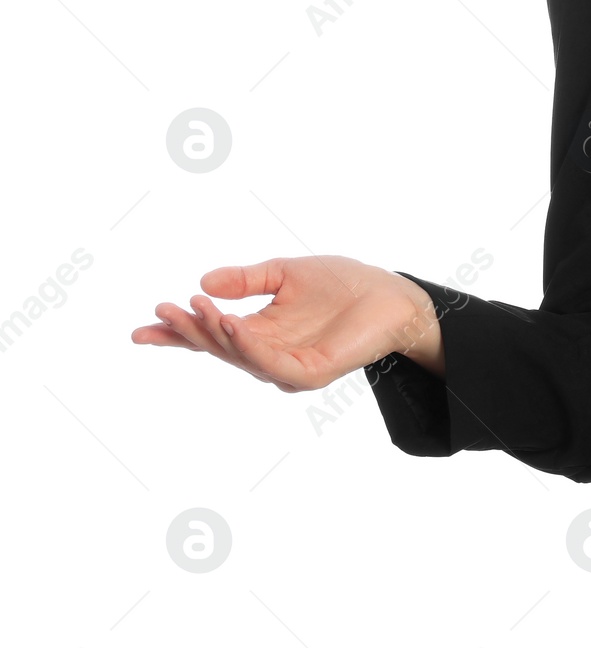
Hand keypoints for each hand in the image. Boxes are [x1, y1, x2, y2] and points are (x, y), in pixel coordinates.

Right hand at [130, 255, 432, 391]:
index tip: (141, 329)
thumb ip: (247, 279)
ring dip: (214, 334)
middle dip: (189, 330)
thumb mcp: (286, 273)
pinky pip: (271, 363)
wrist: (391, 295)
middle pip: (218, 347)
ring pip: (240, 355)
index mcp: (260, 332)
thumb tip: (204, 282)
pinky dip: (248, 347)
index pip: (211, 336)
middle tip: (163, 310)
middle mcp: (269, 354)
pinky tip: (231, 325)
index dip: (178, 334)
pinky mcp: (309, 374)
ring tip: (194, 308)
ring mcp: (287, 368)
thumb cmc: (343, 284)